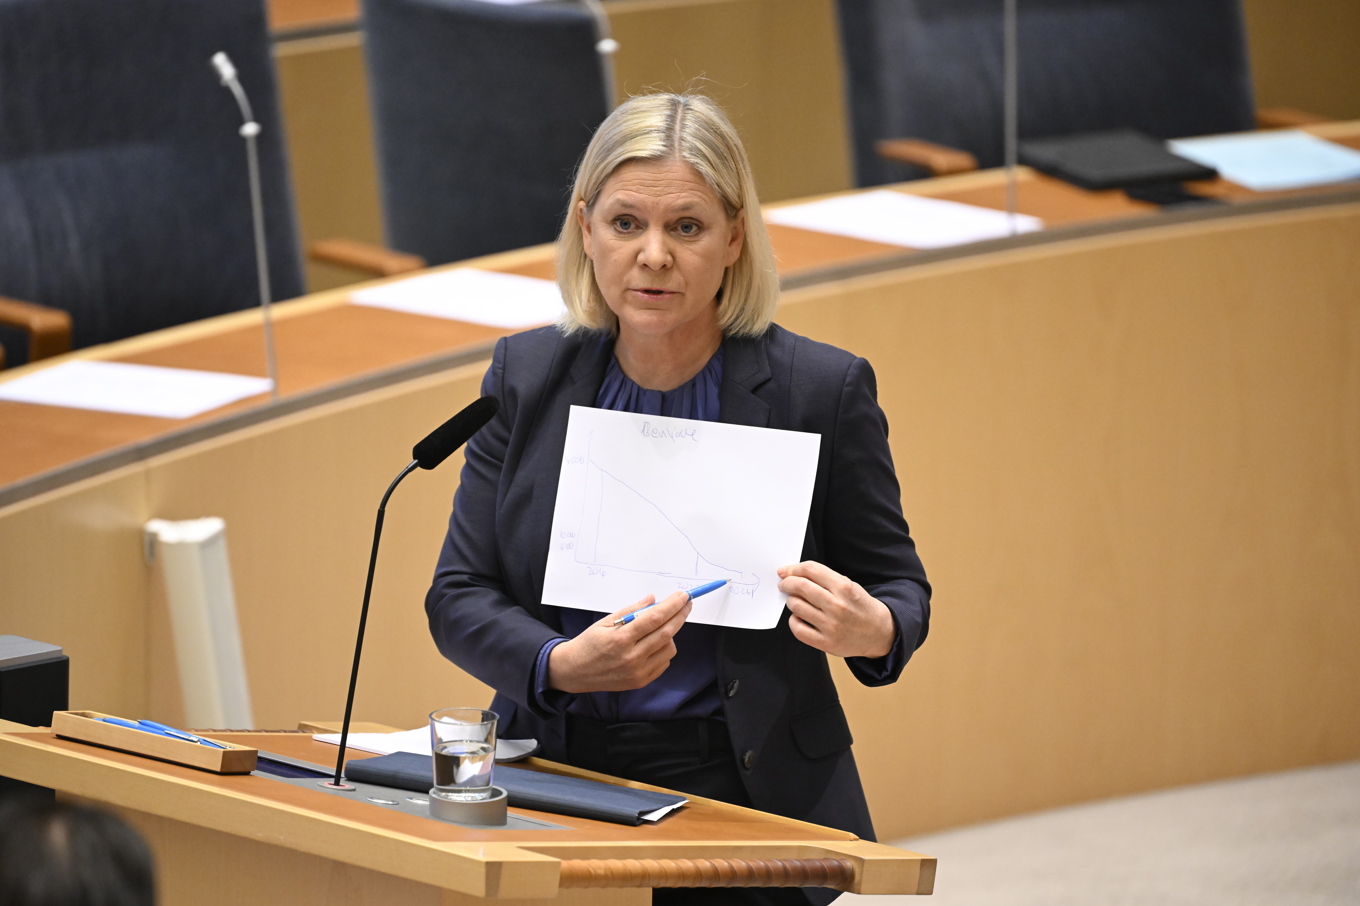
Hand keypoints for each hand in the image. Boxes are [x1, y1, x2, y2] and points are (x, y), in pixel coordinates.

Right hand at [546, 591, 691, 692]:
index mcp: (620, 639)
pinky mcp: (641, 682)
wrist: (575, 672)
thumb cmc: (589, 644)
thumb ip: (631, 611)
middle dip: (680, 616)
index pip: (654, 619)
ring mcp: (637, 672)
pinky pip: (664, 662)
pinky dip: (663, 649)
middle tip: (686, 605)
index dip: (672, 606)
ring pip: (669, 648)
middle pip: (666, 633)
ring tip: (657, 629)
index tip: (682, 596)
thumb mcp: (605, 622)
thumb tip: (653, 599)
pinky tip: (652, 644)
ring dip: (669, 634)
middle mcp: (631, 657)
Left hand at [778, 561, 895, 658]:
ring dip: (791, 601)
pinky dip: (794, 620)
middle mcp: (838, 606)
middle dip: (787, 583)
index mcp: (845, 588)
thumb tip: (792, 573)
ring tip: (795, 601)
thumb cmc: (860, 606)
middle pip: (801, 587)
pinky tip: (799, 617)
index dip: (793, 569)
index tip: (785, 571)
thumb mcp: (850, 586)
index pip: (811, 570)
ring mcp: (832, 626)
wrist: (879, 633)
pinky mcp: (826, 643)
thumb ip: (824, 579)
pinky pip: (798, 629)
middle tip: (784, 584)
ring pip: (797, 607)